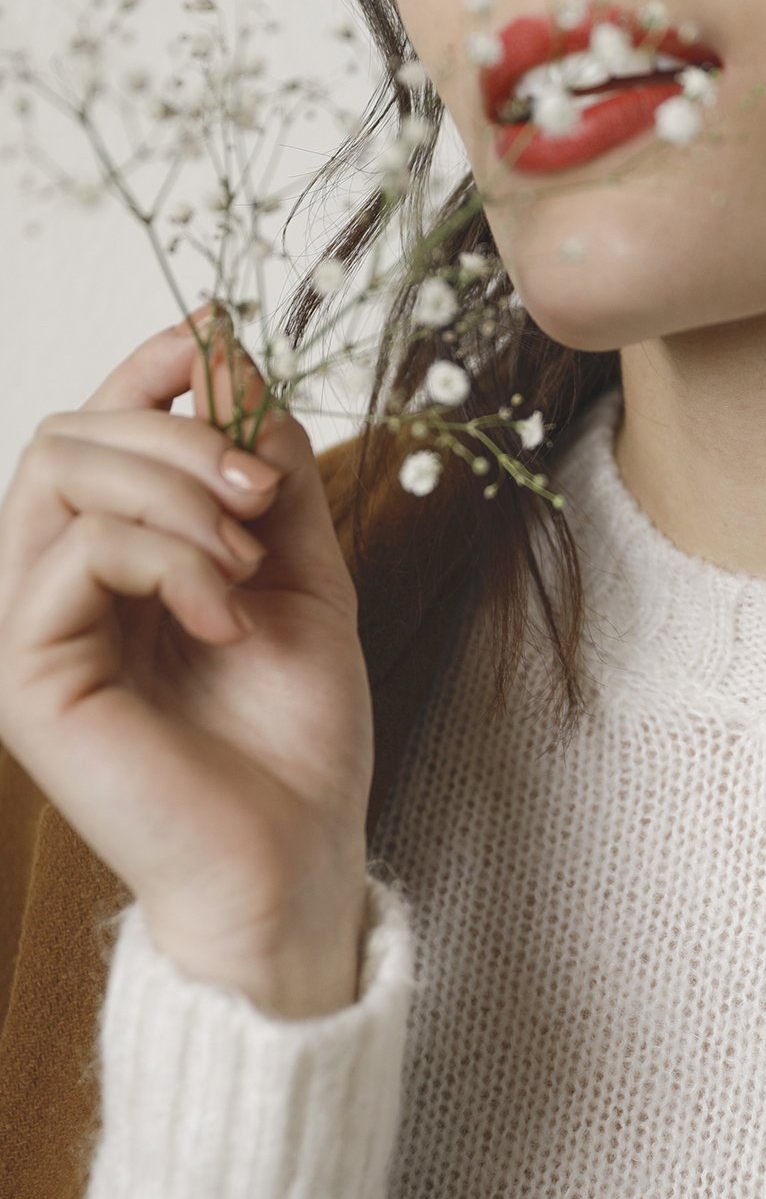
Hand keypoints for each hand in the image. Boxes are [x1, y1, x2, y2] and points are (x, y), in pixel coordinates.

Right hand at [0, 305, 375, 1016]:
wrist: (297, 856)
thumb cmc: (294, 735)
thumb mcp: (304, 574)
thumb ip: (268, 475)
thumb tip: (229, 355)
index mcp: (108, 559)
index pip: (93, 427)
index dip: (146, 367)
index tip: (216, 343)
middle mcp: (51, 584)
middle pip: (69, 432)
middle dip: (177, 433)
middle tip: (262, 492)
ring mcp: (30, 628)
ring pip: (61, 474)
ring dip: (177, 491)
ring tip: (251, 560)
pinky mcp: (29, 675)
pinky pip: (79, 553)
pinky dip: (170, 561)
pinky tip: (227, 619)